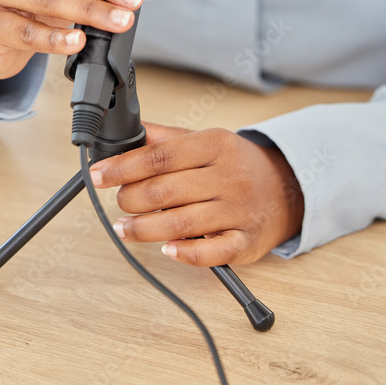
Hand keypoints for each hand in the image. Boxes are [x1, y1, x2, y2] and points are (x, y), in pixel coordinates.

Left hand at [89, 123, 304, 266]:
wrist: (286, 189)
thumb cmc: (234, 165)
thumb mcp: (204, 140)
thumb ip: (165, 137)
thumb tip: (126, 131)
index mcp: (215, 145)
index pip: (159, 156)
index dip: (123, 167)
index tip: (99, 175)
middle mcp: (229, 177)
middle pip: (165, 191)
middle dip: (131, 199)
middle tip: (119, 202)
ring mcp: (239, 211)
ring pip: (180, 223)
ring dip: (143, 229)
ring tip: (125, 228)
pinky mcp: (246, 241)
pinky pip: (212, 252)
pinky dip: (184, 253)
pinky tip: (166, 249)